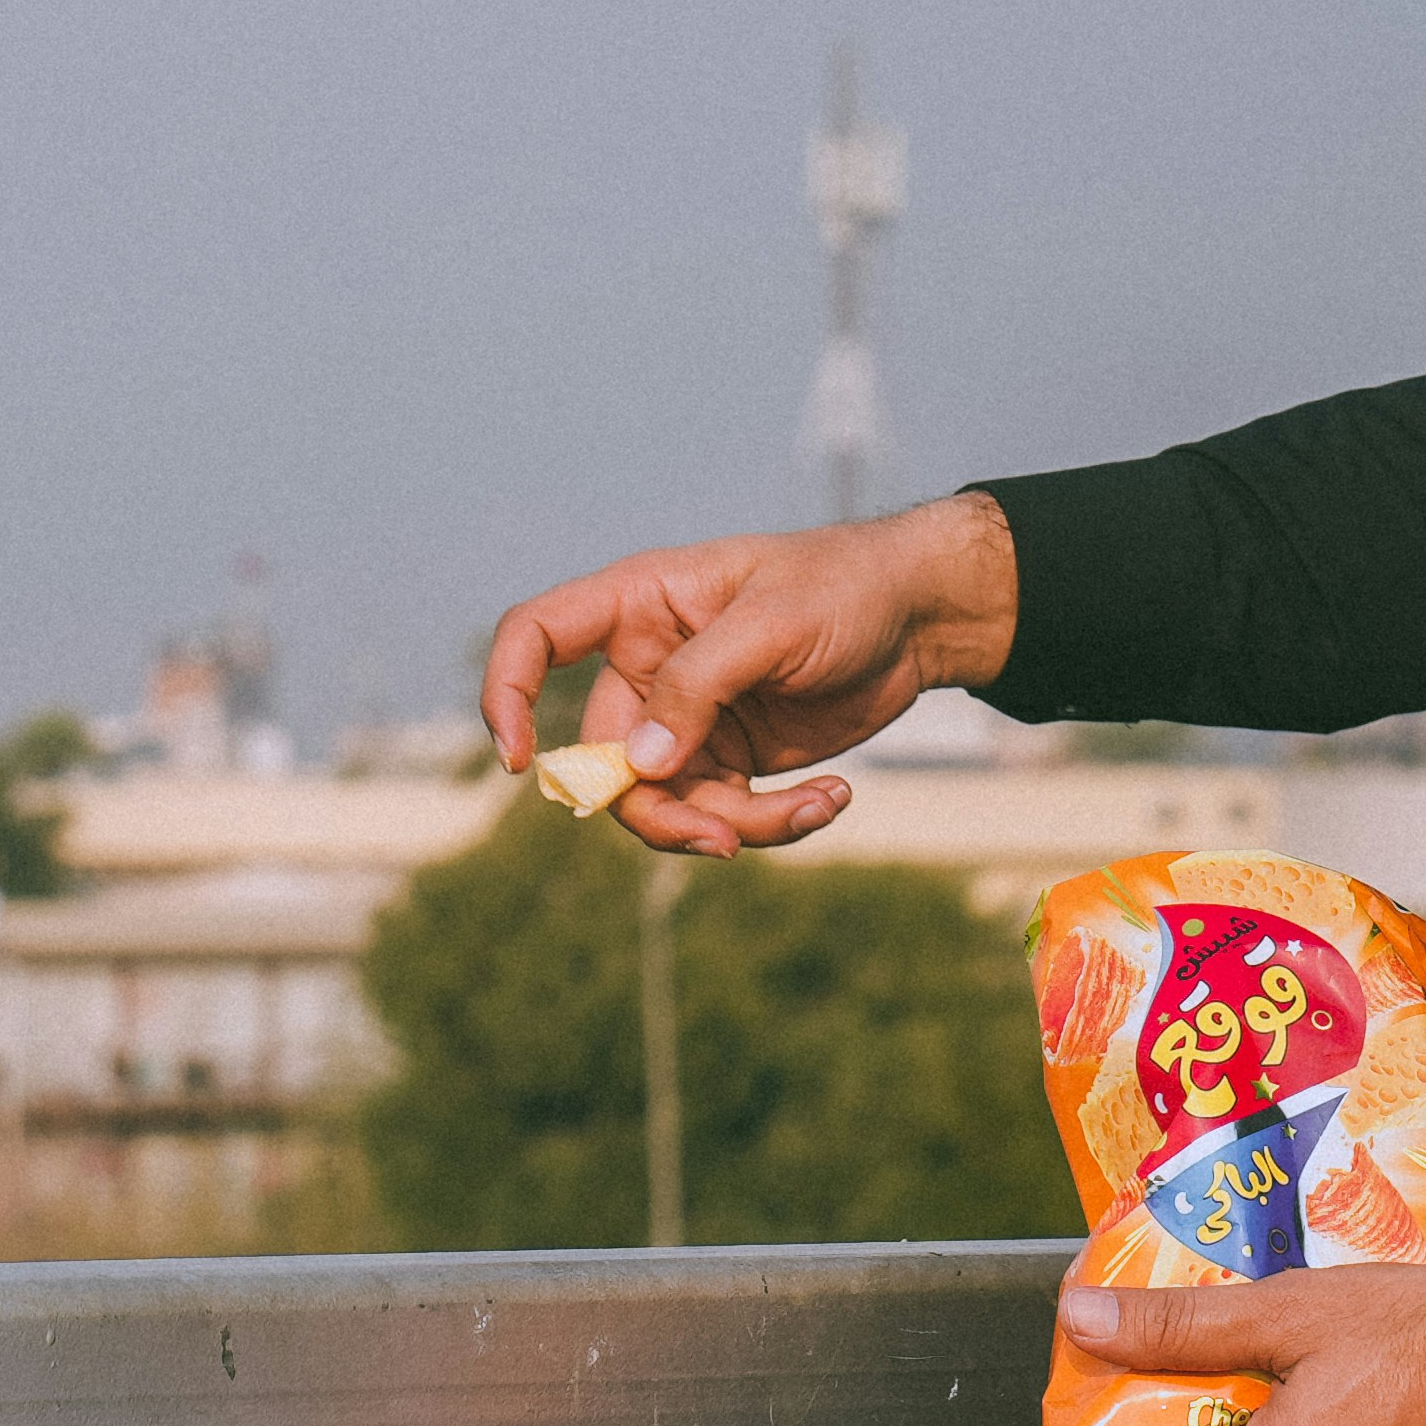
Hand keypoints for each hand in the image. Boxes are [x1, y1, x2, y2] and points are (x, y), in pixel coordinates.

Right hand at [475, 498, 1020, 851]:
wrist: (918, 616)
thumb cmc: (842, 588)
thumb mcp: (773, 624)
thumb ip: (699, 686)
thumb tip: (639, 767)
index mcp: (639, 604)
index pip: (537, 635)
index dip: (507, 693)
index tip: (520, 762)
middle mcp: (649, 665)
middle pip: (605, 761)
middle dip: (659, 812)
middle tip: (725, 838)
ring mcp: (687, 718)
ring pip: (665, 805)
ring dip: (733, 826)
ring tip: (817, 808)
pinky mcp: (730, 759)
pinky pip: (721, 816)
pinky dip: (773, 824)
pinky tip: (834, 799)